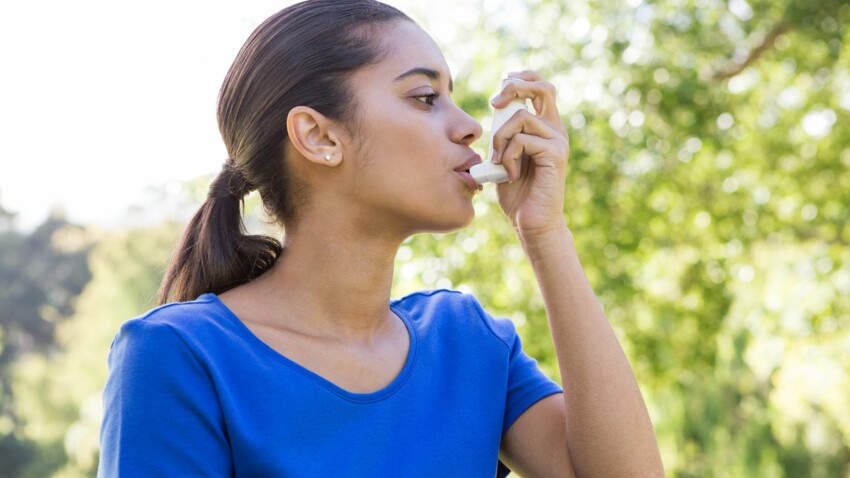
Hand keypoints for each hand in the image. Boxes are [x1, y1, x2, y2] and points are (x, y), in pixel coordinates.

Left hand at [490, 70, 569, 239]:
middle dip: (515, 86)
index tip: (501, 85)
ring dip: (500, 137)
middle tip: (495, 104)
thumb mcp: (504, 156)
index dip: (522, 78)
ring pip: (521, 117)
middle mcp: (555, 130)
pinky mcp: (555, 155)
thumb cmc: (516, 192)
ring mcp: (557, 141)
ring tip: (499, 161)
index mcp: (544, 126)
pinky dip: (508, 156)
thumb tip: (495, 109)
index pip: (540, 87)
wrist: (531, 222)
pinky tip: (510, 174)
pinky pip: (523, 140)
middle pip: (543, 87)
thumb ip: (503, 134)